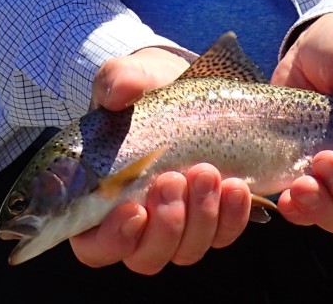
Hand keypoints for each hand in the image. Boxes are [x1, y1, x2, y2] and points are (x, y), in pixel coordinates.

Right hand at [77, 47, 250, 271]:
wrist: (190, 86)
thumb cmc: (147, 88)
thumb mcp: (130, 76)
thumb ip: (117, 81)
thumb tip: (116, 93)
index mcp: (100, 201)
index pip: (95, 246)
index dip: (112, 239)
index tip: (134, 210)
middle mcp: (138, 224)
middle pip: (145, 257)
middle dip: (165, 224)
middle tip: (174, 179)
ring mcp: (178, 225)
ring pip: (187, 250)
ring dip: (200, 217)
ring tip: (206, 172)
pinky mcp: (213, 217)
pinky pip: (224, 234)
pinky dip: (232, 215)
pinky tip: (237, 185)